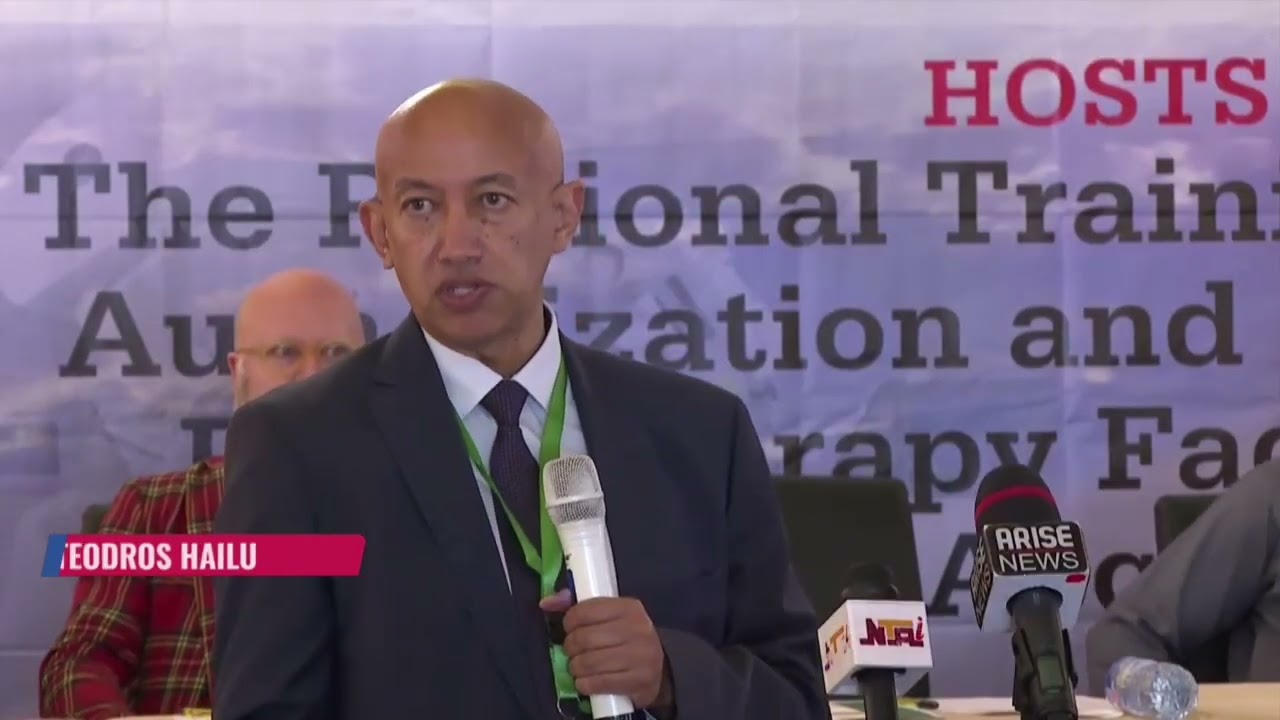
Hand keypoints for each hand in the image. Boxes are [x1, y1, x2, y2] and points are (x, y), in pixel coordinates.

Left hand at [540, 590, 672, 709]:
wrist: (658, 668)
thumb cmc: (625, 638)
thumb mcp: (608, 616)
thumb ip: (578, 607)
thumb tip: (546, 603)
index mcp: (629, 608)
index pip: (586, 611)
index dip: (569, 622)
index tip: (570, 629)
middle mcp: (638, 629)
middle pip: (585, 638)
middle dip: (571, 647)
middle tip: (573, 651)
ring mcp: (641, 655)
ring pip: (590, 662)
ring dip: (576, 667)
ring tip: (578, 667)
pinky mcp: (640, 680)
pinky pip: (600, 683)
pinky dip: (585, 684)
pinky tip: (585, 682)